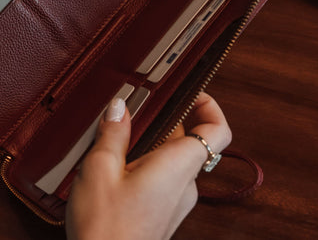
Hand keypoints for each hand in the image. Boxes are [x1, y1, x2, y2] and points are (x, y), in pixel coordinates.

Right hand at [66, 92, 231, 239]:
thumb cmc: (105, 229)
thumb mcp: (99, 169)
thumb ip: (113, 133)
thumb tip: (120, 106)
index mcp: (177, 166)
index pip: (218, 130)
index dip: (209, 105)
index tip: (188, 91)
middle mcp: (185, 184)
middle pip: (190, 141)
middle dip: (165, 120)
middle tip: (137, 108)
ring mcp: (176, 202)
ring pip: (173, 160)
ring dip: (151, 144)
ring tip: (119, 136)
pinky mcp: (163, 213)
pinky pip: (163, 179)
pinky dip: (145, 165)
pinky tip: (116, 166)